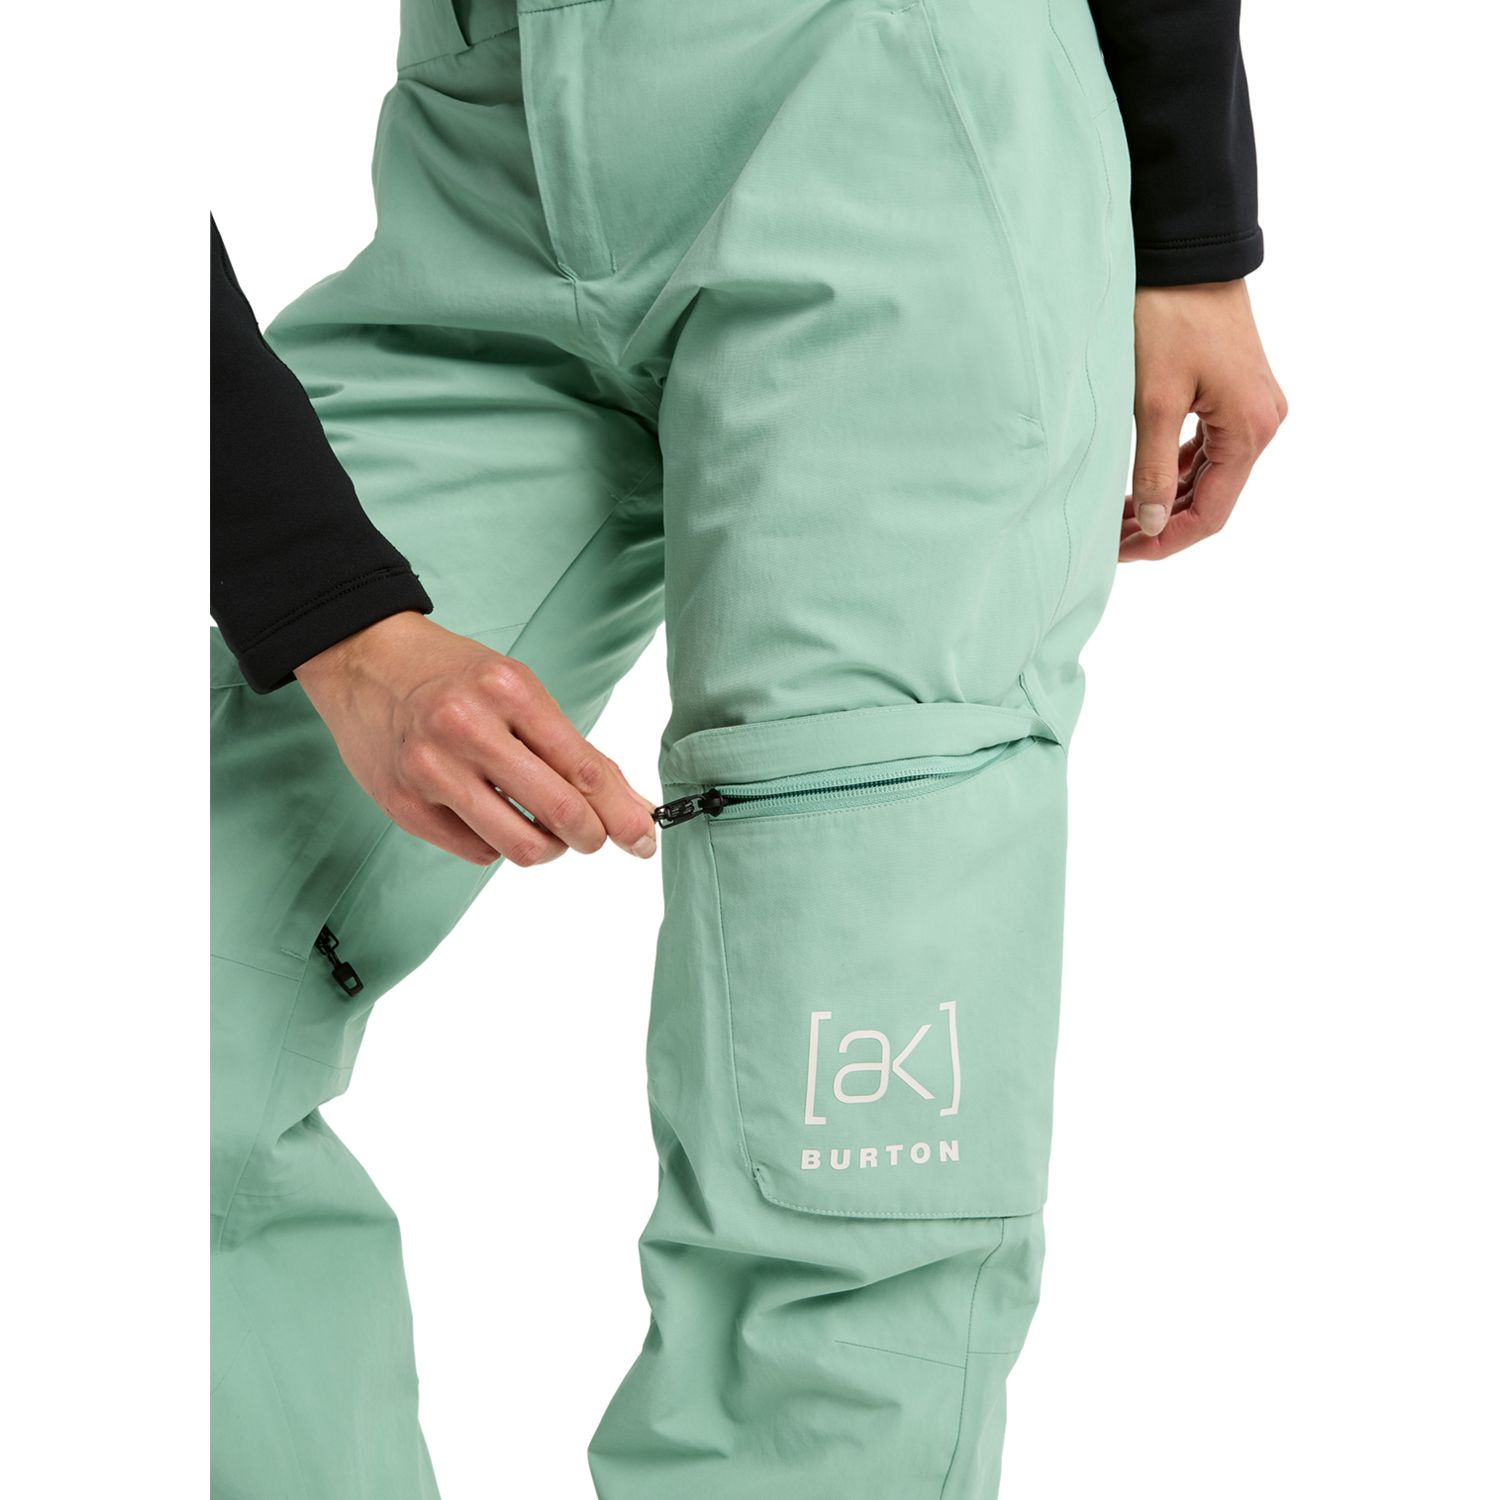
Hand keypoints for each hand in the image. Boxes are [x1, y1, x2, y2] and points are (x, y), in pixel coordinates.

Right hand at [294, 612, 657, 866]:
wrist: (363, 660)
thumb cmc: (454, 677)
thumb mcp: (519, 690)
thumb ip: (572, 750)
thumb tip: (630, 808)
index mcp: (509, 691)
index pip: (585, 769)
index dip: (622, 814)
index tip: (644, 838)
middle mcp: (468, 729)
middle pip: (560, 813)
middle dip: (591, 837)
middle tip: (593, 838)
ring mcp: (430, 770)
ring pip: (519, 846)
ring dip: (546, 848)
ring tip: (543, 830)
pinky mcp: (403, 805)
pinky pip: (477, 852)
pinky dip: (497, 844)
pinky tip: (492, 817)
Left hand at [1121, 280, 1286, 560]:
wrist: (1187, 252)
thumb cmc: (1169, 317)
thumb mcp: (1153, 400)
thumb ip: (1153, 468)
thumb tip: (1154, 526)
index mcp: (1250, 430)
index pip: (1211, 514)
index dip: (1166, 541)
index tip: (1122, 553)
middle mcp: (1263, 423)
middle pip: (1212, 499)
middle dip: (1162, 524)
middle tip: (1110, 539)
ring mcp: (1252, 407)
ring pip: (1208, 476)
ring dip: (1166, 499)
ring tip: (1119, 517)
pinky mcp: (1235, 393)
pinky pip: (1207, 449)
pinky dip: (1174, 470)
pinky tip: (1140, 483)